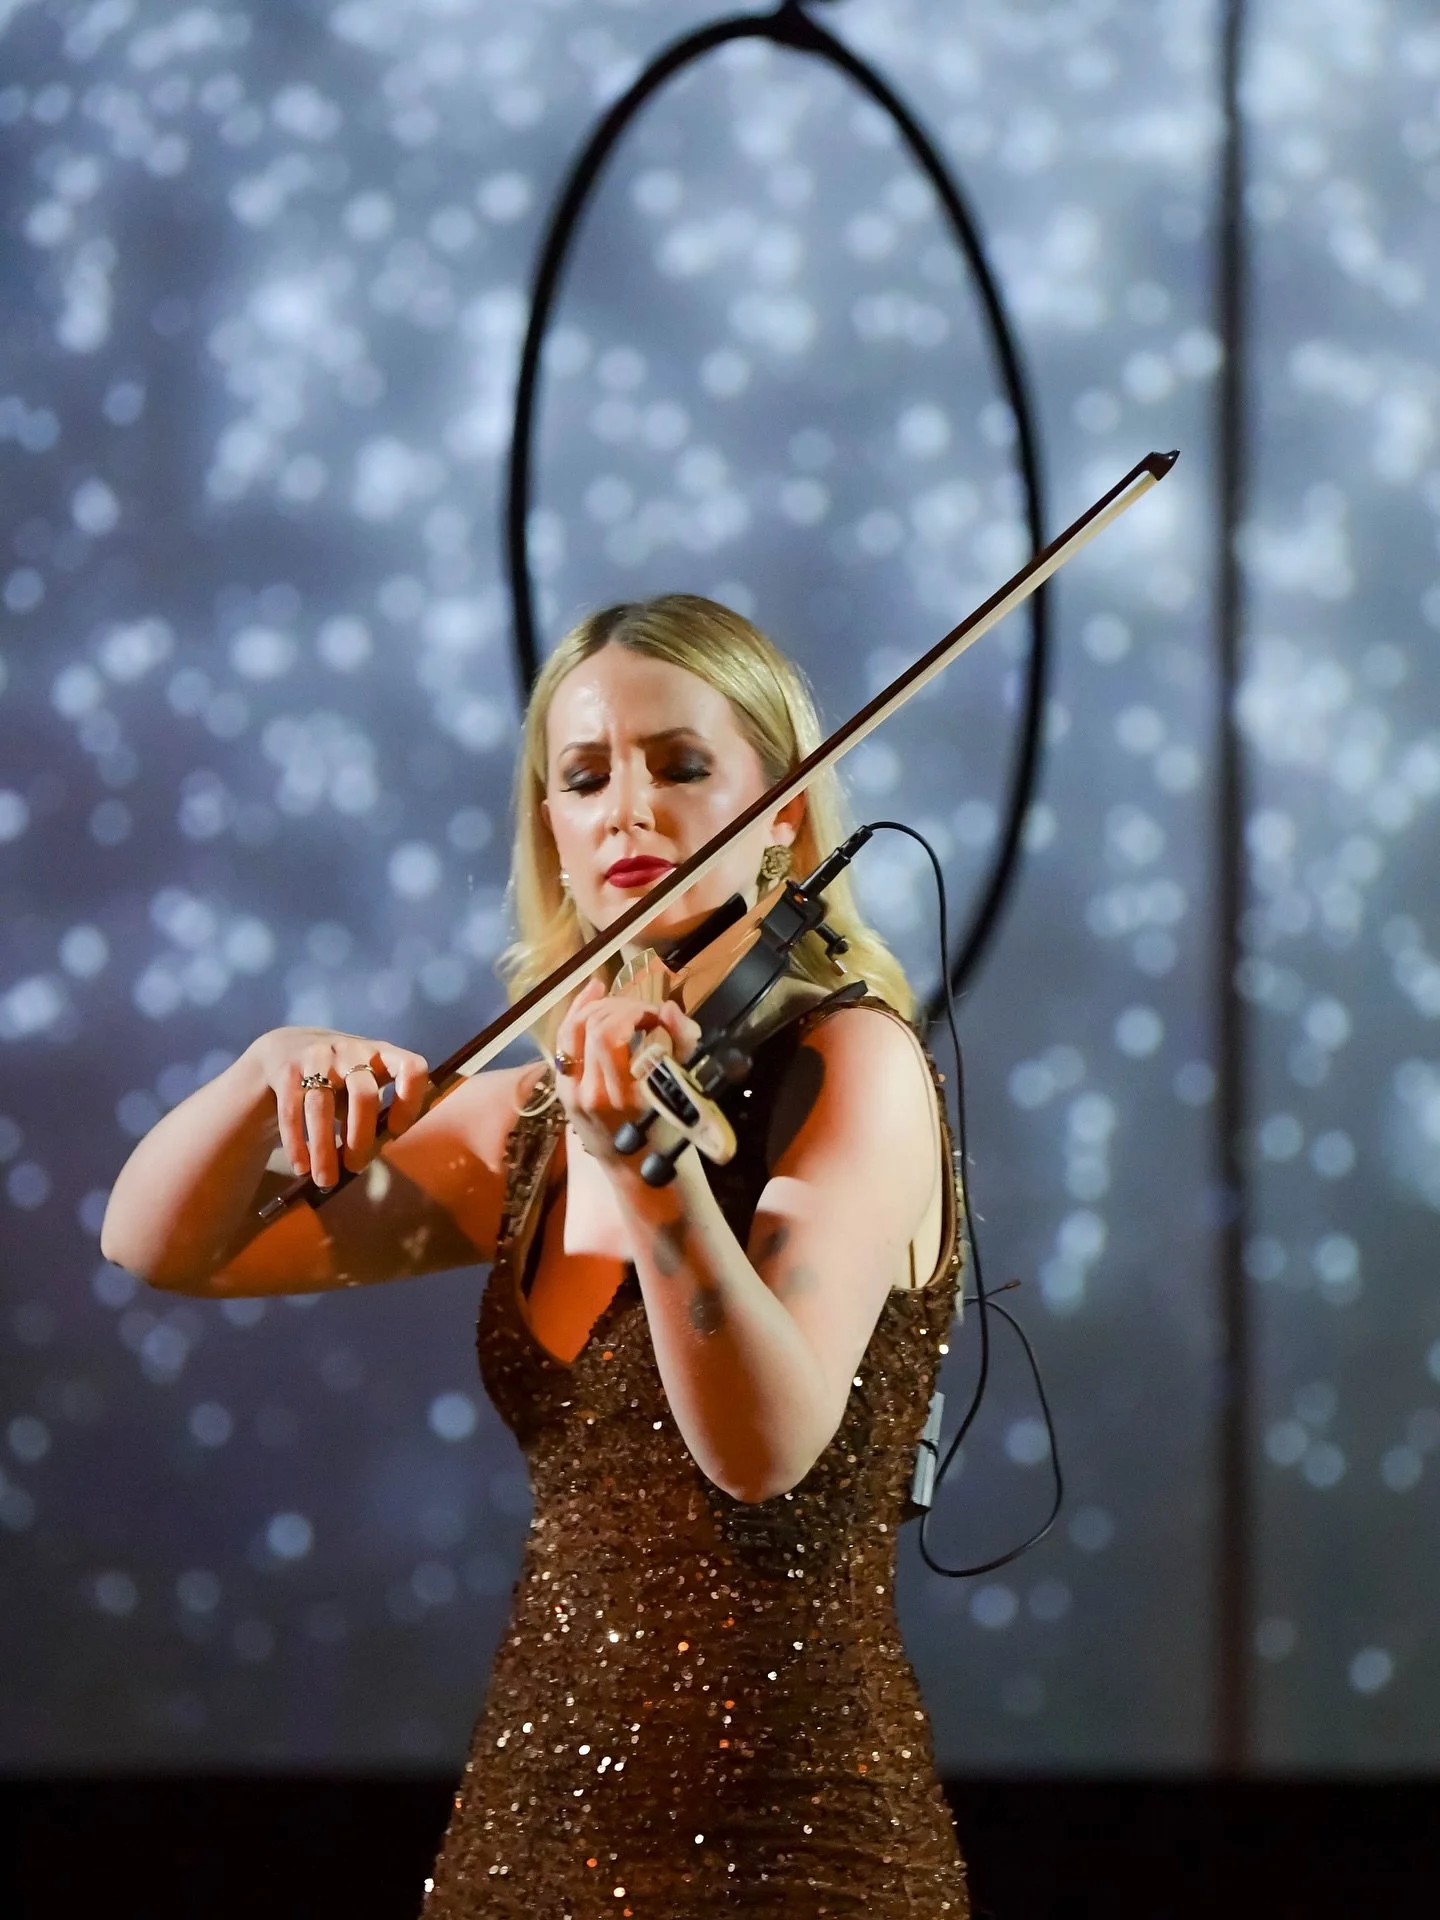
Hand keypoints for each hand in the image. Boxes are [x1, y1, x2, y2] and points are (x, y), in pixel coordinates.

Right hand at [246, 1027, 430, 1188]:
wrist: (285, 1047)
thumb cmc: (337, 1075)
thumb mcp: (361, 1082)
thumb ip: (371, 1111)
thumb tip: (368, 1154)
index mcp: (382, 1053)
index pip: (410, 1067)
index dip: (409, 1101)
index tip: (395, 1131)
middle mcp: (352, 1050)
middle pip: (363, 1094)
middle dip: (360, 1136)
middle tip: (355, 1167)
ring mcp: (317, 1057)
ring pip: (321, 1106)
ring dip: (324, 1148)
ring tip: (325, 1180)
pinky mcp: (287, 1071)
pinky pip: (292, 1111)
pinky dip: (297, 1143)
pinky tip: (302, 1167)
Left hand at [553, 976, 701, 1165]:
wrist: (637, 1174)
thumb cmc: (667, 1136)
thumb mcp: (682, 1092)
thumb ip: (680, 1045)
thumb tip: (669, 1009)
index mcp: (617, 1095)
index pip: (608, 1034)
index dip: (632, 1011)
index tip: (656, 1016)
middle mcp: (586, 1092)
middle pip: (589, 1026)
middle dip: (619, 1006)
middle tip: (645, 1013)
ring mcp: (569, 1091)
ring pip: (570, 1029)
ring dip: (596, 1006)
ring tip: (618, 998)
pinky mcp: (563, 1089)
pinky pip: (565, 1043)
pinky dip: (577, 1017)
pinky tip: (593, 996)